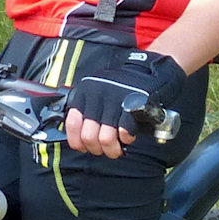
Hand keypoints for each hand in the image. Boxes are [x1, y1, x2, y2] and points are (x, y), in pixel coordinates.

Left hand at [64, 49, 188, 159]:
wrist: (146, 70)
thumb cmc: (120, 86)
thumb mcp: (96, 93)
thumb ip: (87, 111)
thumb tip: (81, 139)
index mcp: (85, 94)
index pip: (72, 124)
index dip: (78, 142)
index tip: (86, 147)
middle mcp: (97, 96)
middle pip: (89, 137)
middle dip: (97, 149)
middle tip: (105, 148)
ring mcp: (115, 100)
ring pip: (105, 139)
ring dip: (112, 149)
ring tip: (117, 147)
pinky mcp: (132, 104)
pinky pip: (124, 132)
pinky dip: (126, 139)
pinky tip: (128, 136)